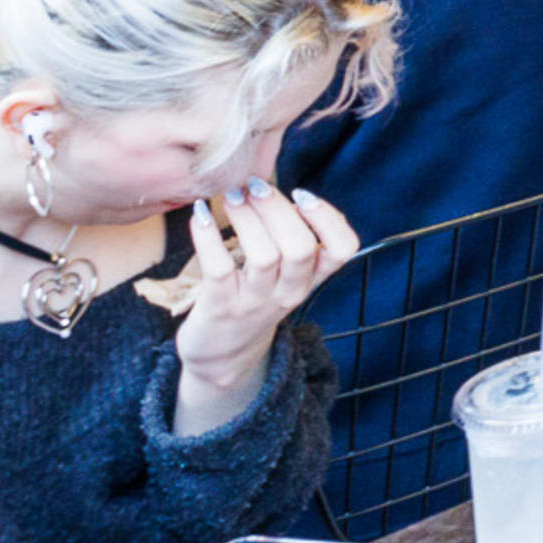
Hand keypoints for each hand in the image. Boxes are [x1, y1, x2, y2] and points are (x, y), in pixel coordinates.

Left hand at [168, 182, 360, 437]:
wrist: (221, 356)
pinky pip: (217, 268)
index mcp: (310, 279)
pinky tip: (199, 215)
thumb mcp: (285, 278)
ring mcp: (254, 302)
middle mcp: (288, 292)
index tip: (302, 196)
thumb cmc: (254, 300)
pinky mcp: (219, 308)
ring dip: (245, 218)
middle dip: (276, 209)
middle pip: (299, 248)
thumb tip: (273, 188)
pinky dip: (207, 236)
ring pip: (262, 255)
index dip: (329, 218)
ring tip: (230, 196)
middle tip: (254, 186)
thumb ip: (290, 240)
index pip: (343, 249)